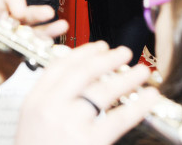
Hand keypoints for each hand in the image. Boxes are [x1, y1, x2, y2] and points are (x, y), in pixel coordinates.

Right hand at [16, 42, 158, 144]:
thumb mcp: (31, 123)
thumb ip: (50, 100)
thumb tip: (82, 82)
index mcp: (34, 101)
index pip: (59, 66)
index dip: (83, 53)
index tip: (99, 46)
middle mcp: (50, 108)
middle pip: (83, 73)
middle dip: (106, 59)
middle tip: (124, 52)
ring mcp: (70, 124)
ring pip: (103, 91)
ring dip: (126, 77)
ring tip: (142, 72)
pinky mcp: (90, 142)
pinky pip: (119, 118)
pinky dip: (138, 105)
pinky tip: (149, 98)